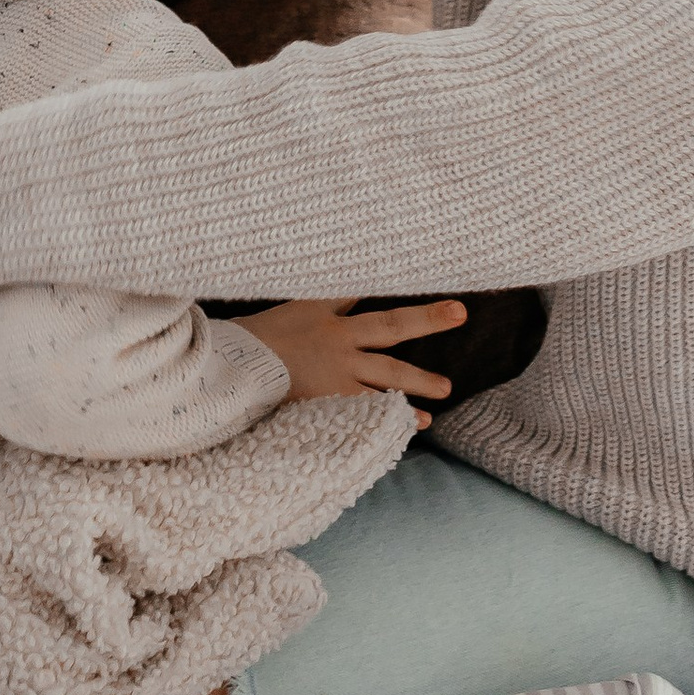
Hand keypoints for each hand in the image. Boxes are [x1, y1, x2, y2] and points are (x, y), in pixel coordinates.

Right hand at [234, 296, 464, 415]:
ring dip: (419, 382)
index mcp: (324, 313)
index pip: (360, 290)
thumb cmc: (251, 342)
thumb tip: (342, 284)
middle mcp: (338, 339)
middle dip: (427, 318)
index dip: (384, 278)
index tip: (416, 271)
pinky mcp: (333, 400)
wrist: (233, 371)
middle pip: (391, 324)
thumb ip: (317, 302)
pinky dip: (395, 417)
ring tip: (446, 390)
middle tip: (460, 313)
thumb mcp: (284, 313)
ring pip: (389, 374)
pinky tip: (416, 423)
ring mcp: (339, 372)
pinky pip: (372, 409)